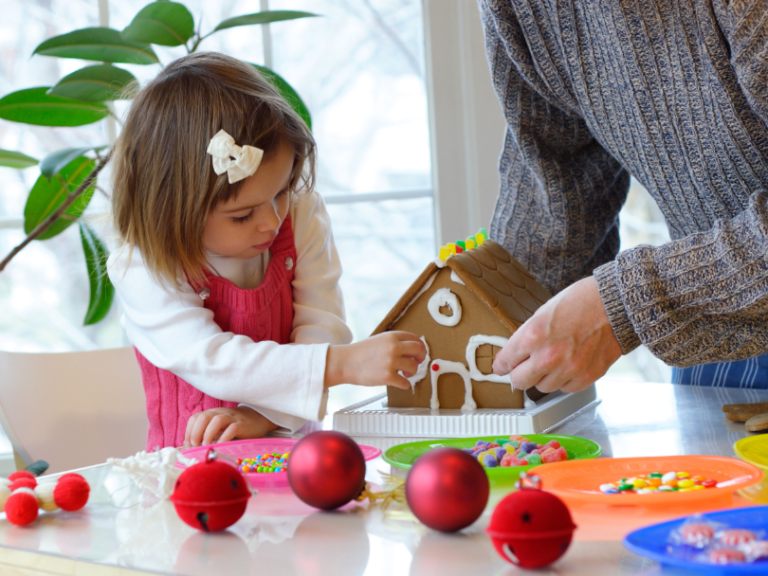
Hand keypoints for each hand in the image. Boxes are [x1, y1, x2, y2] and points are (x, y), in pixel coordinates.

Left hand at [184, 406, 277, 446]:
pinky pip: (232, 428)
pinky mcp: (242, 424)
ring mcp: (232, 418)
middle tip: (196, 446)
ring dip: (208, 435)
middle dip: (195, 433)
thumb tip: (189, 446)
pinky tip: (221, 446)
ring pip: (216, 420)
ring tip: (207, 446)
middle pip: (203, 417)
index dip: (189, 431)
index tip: (189, 444)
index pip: (195, 418)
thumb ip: (206, 433)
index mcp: (212, 413)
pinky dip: (224, 438)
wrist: (259, 418)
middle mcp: (220, 413)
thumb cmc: (236, 425)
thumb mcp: (220, 427)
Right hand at [325, 331, 426, 389]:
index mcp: (392, 336)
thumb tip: (412, 351)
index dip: (420, 346)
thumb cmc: (361, 353)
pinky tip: (399, 382)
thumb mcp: (379, 340)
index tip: (419, 352)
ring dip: (412, 372)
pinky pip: (406, 383)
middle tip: (417, 362)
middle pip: (419, 350)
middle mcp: (393, 347)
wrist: (345, 362)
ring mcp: (391, 362)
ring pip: (414, 367)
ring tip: (404, 374)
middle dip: (421, 357)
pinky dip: (405, 384)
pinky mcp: (387, 376)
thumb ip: (395, 343)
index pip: (415, 338)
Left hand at [492, 276, 621, 393]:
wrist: (615, 304)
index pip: (505, 361)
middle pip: (519, 381)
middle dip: (520, 374)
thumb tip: (515, 355)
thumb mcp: (543, 313)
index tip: (502, 367)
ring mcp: (568, 370)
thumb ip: (527, 336)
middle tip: (524, 368)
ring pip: (542, 388)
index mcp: (533, 336)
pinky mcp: (586, 378)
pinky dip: (565, 380)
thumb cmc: (581, 302)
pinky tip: (570, 365)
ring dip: (544, 377)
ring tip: (554, 361)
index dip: (502, 365)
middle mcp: (548, 356)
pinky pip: (566, 389)